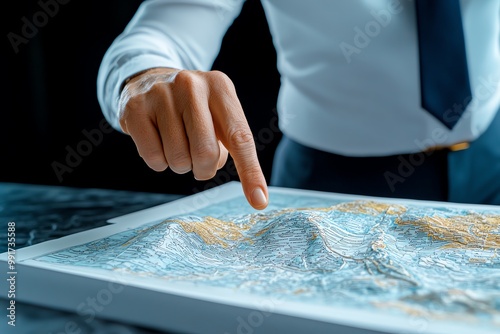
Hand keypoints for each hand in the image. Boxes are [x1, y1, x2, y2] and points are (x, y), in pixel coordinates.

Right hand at [118, 67, 268, 209]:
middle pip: (206, 153)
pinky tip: (157, 141)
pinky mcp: (135, 108)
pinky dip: (158, 162)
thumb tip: (255, 195)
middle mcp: (191, 84)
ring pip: (178, 158)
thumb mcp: (218, 115)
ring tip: (176, 143)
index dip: (250, 172)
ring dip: (180, 164)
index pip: (240, 137)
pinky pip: (153, 157)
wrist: (148, 80)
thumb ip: (233, 145)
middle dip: (204, 168)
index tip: (259, 201)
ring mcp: (160, 93)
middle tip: (197, 158)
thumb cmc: (193, 109)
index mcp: (220, 87)